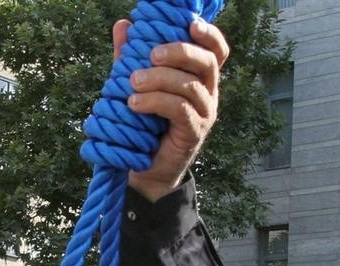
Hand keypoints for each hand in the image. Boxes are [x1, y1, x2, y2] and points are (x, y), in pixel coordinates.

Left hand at [112, 18, 229, 201]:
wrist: (146, 167)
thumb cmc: (144, 121)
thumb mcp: (137, 83)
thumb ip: (132, 55)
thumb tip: (122, 25)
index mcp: (200, 77)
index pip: (217, 51)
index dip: (209, 35)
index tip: (190, 24)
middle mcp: (209, 93)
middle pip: (207, 62)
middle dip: (180, 52)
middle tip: (152, 55)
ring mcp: (204, 113)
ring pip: (190, 86)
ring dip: (159, 79)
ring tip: (133, 83)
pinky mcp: (194, 132)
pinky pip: (180, 109)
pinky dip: (155, 102)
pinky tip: (134, 104)